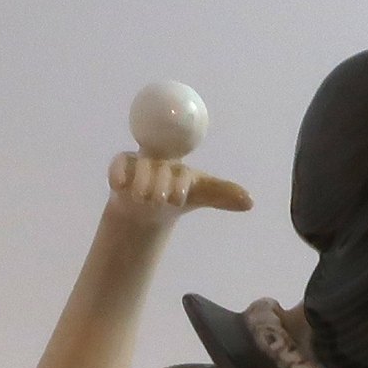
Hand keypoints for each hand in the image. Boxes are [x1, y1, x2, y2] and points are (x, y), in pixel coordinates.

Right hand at [107, 152, 251, 223]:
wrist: (149, 209)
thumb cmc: (178, 196)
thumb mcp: (201, 195)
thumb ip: (223, 195)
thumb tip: (251, 202)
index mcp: (182, 162)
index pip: (182, 168)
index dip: (180, 182)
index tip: (179, 199)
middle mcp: (161, 158)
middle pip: (159, 167)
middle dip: (160, 185)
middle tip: (160, 200)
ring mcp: (139, 162)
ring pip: (139, 168)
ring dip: (141, 185)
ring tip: (143, 198)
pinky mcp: (120, 167)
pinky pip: (117, 166)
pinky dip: (117, 175)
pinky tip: (119, 185)